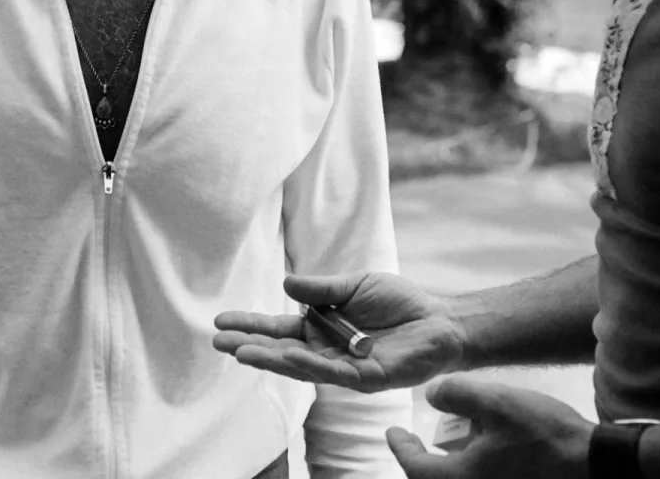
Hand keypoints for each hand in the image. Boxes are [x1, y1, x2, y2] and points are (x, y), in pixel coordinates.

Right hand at [212, 271, 462, 391]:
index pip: (279, 330)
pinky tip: (288, 355)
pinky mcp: (367, 378)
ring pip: (301, 367)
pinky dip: (310, 364)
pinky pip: (333, 373)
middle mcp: (326, 351)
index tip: (220, 321)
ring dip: (270, 359)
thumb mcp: (355, 285)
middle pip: (281, 351)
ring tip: (241, 352)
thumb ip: (322, 289)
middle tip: (217, 341)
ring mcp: (345, 368)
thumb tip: (286, 282)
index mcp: (320, 329)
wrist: (441, 320)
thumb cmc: (400, 302)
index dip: (251, 326)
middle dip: (249, 346)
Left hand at [387, 375, 591, 477]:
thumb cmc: (544, 434)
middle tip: (415, 442)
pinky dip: (470, 470)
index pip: (416, 467)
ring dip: (449, 466)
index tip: (392, 431)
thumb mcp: (497, 402)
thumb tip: (432, 395)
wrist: (592, 464)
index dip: (401, 446)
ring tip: (453, 441)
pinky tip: (483, 449)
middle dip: (422, 462)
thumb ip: (458, 394)